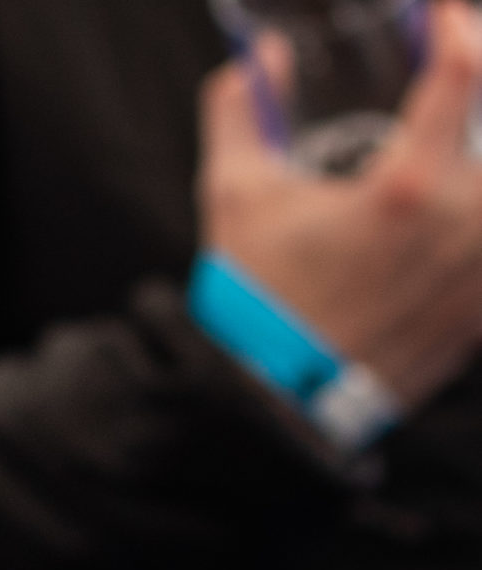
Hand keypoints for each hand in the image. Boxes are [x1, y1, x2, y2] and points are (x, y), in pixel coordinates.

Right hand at [202, 1, 481, 406]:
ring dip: (478, 166)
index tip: (444, 17)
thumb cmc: (255, 303)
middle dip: (480, 91)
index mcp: (405, 187)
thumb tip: (258, 61)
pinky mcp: (480, 313)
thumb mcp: (235, 199)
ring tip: (458, 159)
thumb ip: (244, 115)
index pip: (462, 70)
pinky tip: (458, 221)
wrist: (271, 407)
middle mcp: (459, 225)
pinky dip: (475, 227)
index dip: (457, 27)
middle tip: (461, 85)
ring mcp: (477, 272)